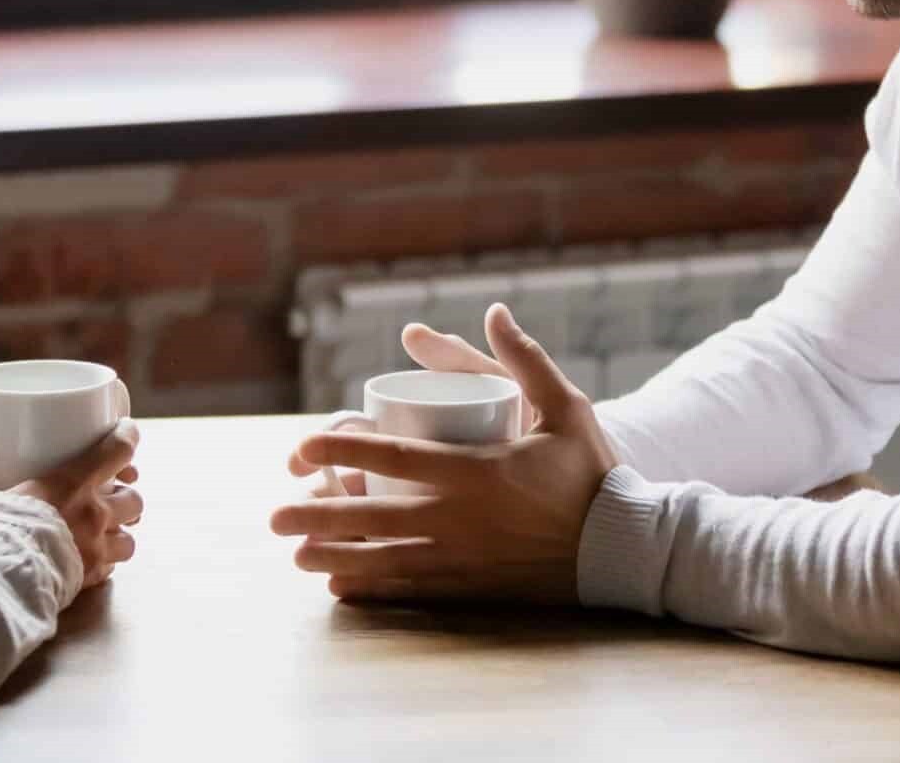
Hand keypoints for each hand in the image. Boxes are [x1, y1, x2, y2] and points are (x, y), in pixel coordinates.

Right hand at [0, 420, 144, 587]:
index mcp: (73, 483)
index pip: (118, 449)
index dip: (127, 436)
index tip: (127, 431)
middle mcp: (94, 514)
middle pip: (133, 498)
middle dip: (126, 498)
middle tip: (110, 498)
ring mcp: (97, 548)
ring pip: (129, 539)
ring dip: (119, 536)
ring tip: (104, 537)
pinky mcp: (91, 578)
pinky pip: (110, 569)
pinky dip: (104, 565)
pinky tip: (88, 563)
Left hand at [272, 303, 615, 603]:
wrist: (625, 547)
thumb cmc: (592, 473)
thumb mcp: (566, 406)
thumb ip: (525, 358)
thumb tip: (493, 310)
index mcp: (474, 469)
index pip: (391, 455)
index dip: (340, 449)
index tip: (301, 448)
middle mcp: (459, 517)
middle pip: (372, 515)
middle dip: (318, 514)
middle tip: (275, 515)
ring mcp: (463, 557)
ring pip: (384, 558)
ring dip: (334, 556)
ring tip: (295, 555)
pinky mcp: (473, 587)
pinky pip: (411, 590)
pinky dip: (372, 589)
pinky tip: (340, 587)